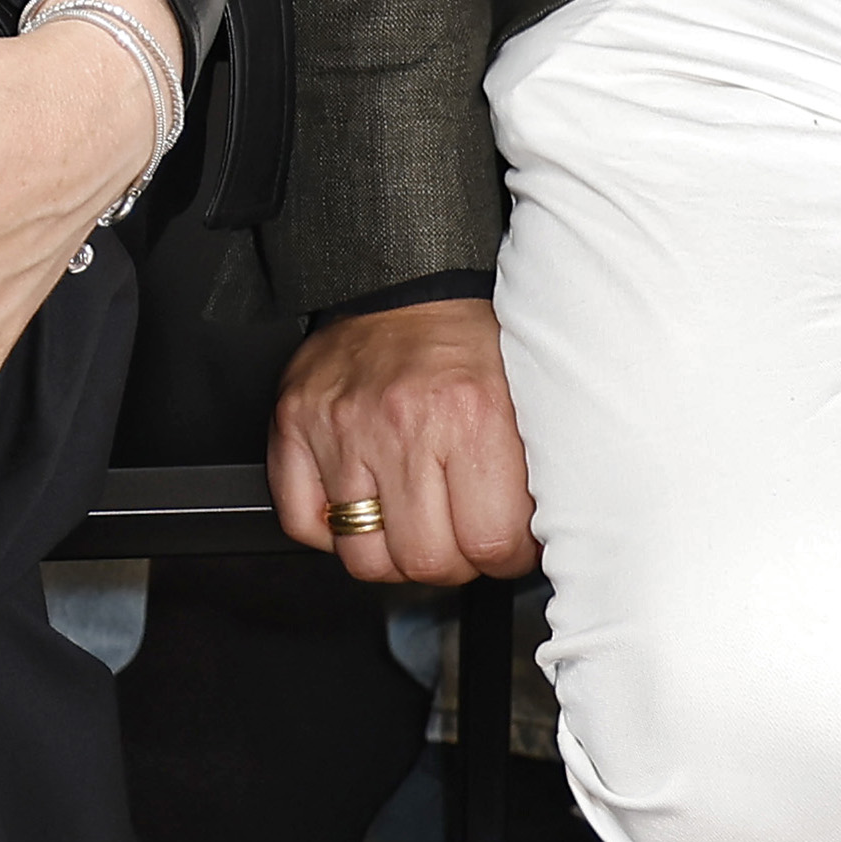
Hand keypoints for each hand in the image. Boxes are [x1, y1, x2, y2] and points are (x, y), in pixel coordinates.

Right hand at [271, 297, 538, 584]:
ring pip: (363, 556)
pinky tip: (360, 503)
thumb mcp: (524, 398)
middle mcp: (404, 422)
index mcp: (474, 416)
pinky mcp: (294, 422)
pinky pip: (301, 522)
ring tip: (411, 521)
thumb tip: (546, 542)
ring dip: (392, 551)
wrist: (403, 280)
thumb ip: (537, 471)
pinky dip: (328, 529)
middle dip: (450, 559)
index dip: (504, 554)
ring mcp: (342, 426)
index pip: (491, 544)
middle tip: (458, 532)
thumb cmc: (466, 341)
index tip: (505, 540)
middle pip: (425, 560)